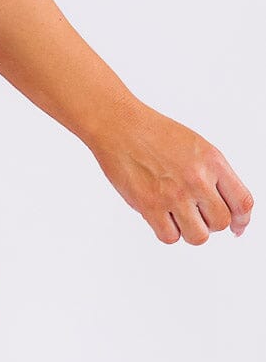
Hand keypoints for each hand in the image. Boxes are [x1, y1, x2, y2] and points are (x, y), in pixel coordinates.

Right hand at [90, 103, 253, 244]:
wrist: (118, 124)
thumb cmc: (152, 132)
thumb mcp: (195, 146)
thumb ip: (213, 174)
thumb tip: (225, 208)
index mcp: (212, 161)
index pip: (242, 202)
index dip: (242, 220)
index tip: (237, 227)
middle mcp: (196, 178)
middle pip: (221, 222)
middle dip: (210, 222)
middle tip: (196, 213)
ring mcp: (174, 194)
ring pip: (198, 236)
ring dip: (190, 230)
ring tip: (177, 215)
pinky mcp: (150, 205)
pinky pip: (170, 237)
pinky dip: (166, 230)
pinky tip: (159, 215)